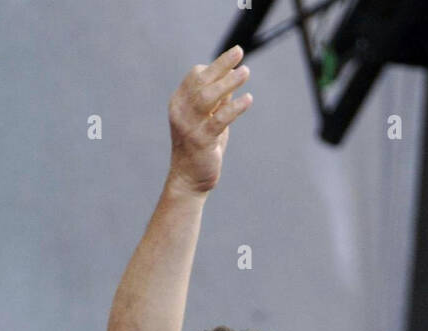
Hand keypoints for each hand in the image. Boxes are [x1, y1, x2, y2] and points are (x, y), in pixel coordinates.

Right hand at [167, 46, 251, 194]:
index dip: (214, 67)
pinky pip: (219, 120)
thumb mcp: (208, 120)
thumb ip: (217, 101)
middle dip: (221, 65)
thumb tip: (232, 79)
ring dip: (228, 83)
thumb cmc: (200, 148)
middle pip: (201, 81)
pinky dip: (234, 108)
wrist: (189, 180)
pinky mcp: (201, 141)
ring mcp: (189, 126)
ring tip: (246, 72)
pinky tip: (248, 99)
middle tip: (239, 52)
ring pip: (208, 97)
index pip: (195, 77)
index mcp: (179, 103)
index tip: (233, 60)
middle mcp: (180, 111)